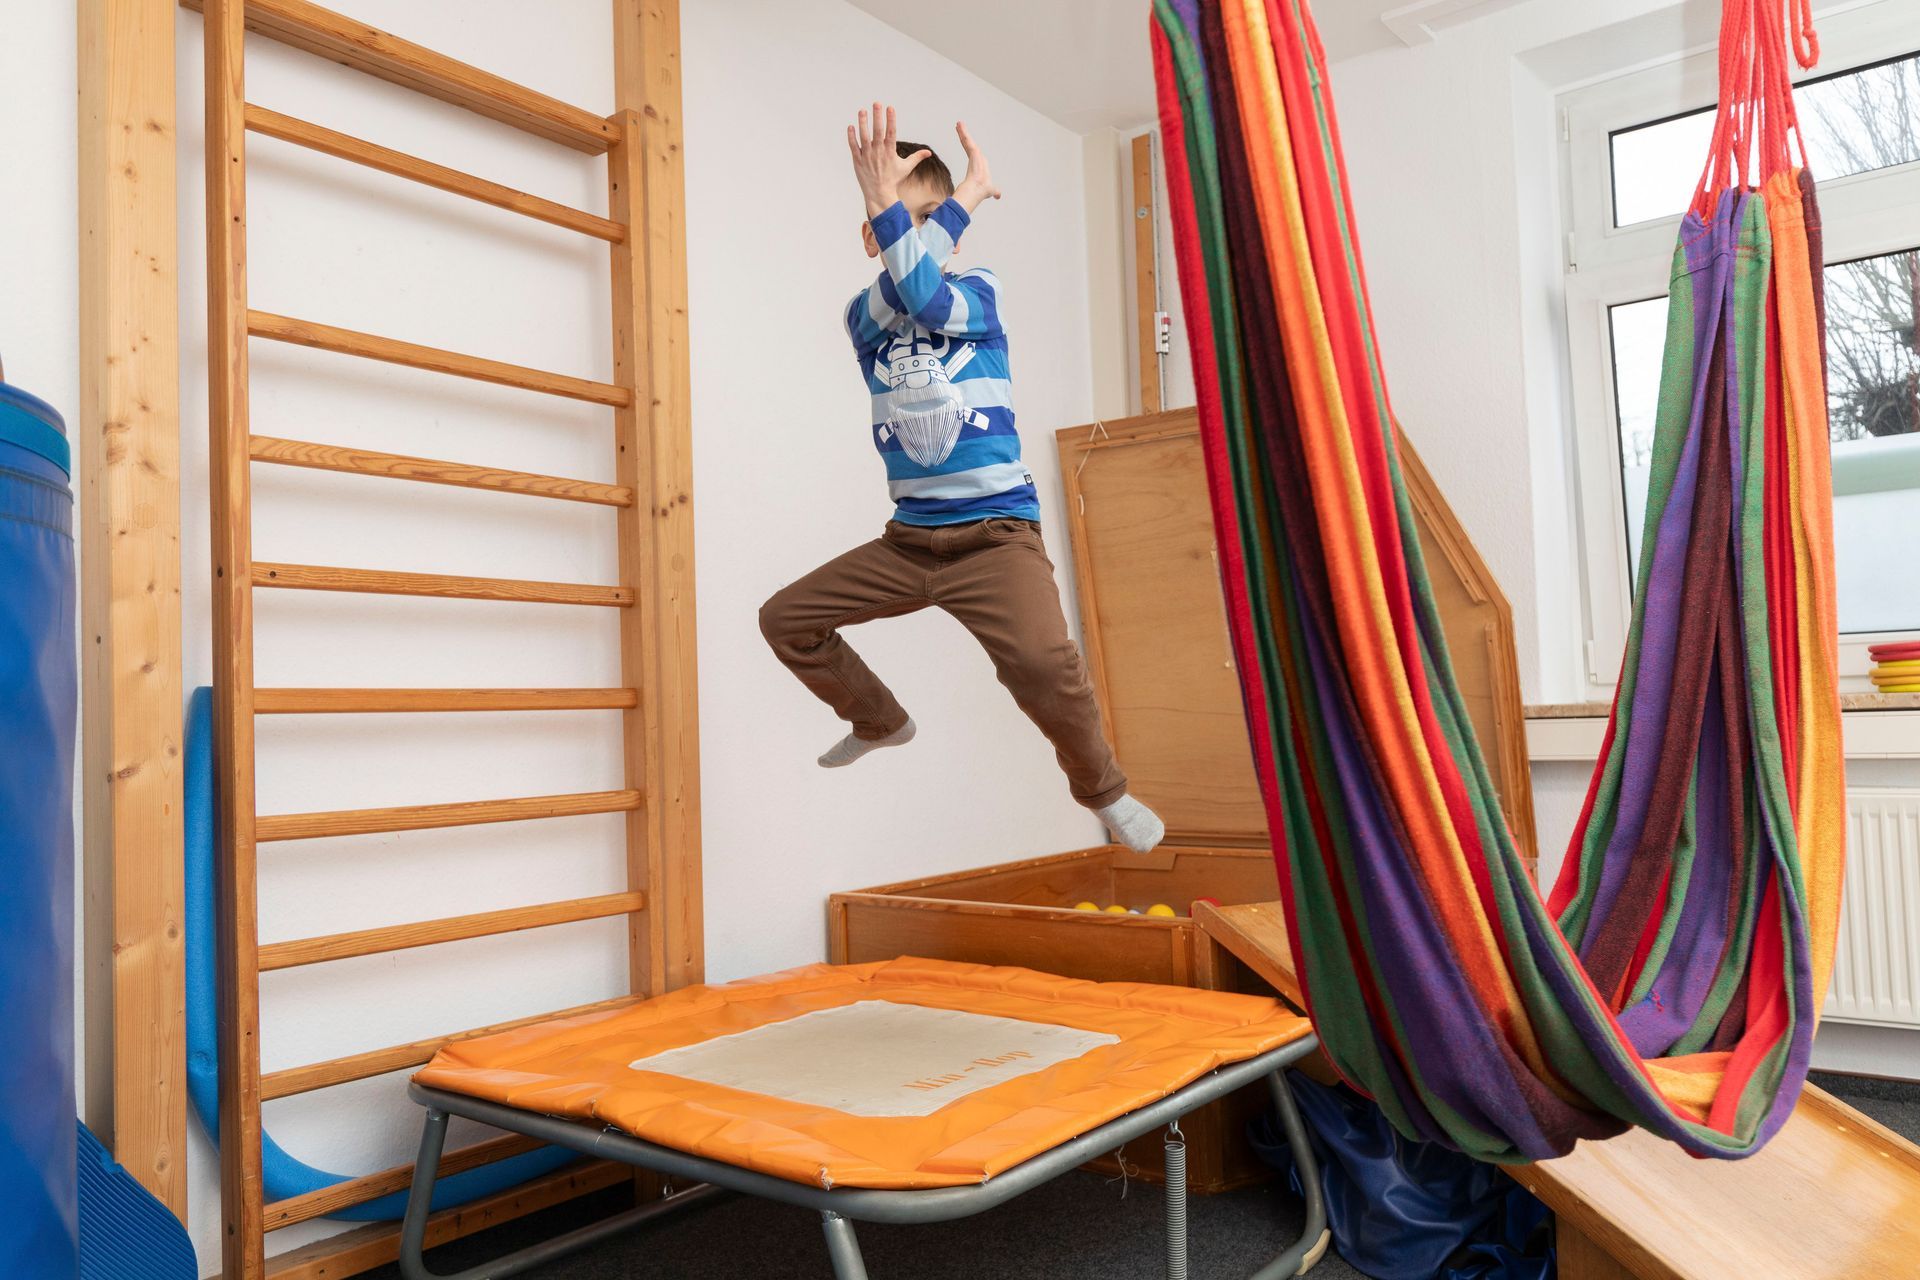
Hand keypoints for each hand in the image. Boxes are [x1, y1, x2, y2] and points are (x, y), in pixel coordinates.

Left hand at [847, 102, 930, 219]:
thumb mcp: (906, 168)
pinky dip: (851, 137)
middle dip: (877, 116)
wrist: (879, 193)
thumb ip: (917, 158)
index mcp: (890, 152)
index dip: (891, 119)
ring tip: (862, 110)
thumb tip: (929, 153)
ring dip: (863, 123)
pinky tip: (851, 126)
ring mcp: (867, 156)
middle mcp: (878, 152)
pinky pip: (854, 146)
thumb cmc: (893, 179)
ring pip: (864, 136)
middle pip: (877, 131)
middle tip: (876, 103)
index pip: (891, 132)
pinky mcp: (858, 160)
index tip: (890, 107)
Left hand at [953, 121, 1000, 211]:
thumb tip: (998, 196)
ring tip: (958, 123)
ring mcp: (976, 154)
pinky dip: (964, 133)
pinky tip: (960, 126)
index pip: (972, 151)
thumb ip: (993, 191)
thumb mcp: (989, 190)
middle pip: (969, 144)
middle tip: (959, 126)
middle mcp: (979, 158)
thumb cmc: (982, 190)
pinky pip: (968, 141)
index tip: (965, 139)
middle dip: (965, 135)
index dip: (968, 145)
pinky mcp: (974, 152)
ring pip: (968, 141)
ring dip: (963, 131)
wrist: (977, 190)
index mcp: (980, 164)